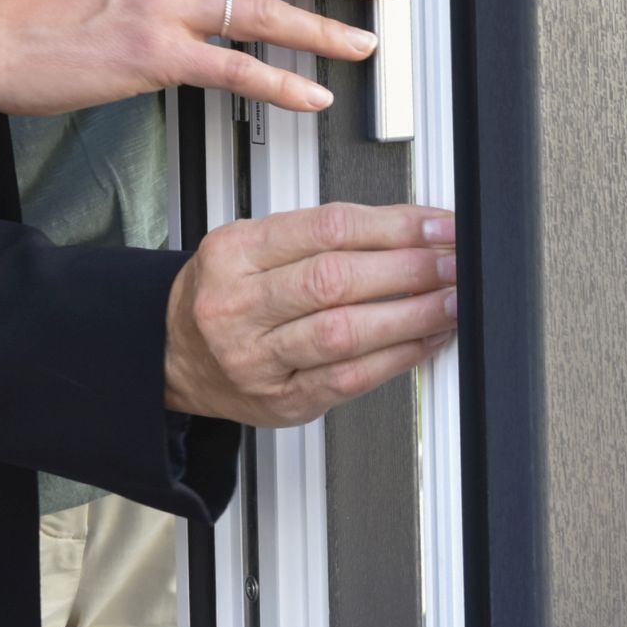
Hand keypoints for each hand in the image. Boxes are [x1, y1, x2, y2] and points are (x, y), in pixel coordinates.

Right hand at [163, 203, 458, 425]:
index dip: (391, 225)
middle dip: (408, 268)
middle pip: (335, 279)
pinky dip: (397, 358)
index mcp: (234, 252)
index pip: (325, 228)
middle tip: (454, 261)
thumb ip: (318, 235)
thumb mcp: (248, 245)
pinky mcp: (284, 401)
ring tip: (451, 300)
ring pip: (344, 333)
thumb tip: (406, 228)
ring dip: (410, 314)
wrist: (173, 355)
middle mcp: (241, 305)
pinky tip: (426, 339)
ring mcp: (259, 359)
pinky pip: (349, 380)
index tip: (435, 225)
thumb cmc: (221, 295)